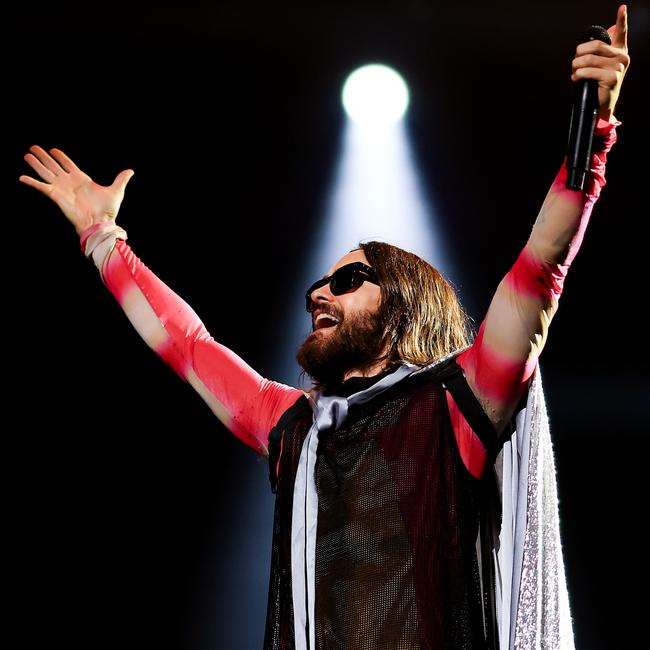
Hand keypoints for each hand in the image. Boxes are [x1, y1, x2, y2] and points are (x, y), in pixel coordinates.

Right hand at [19, 145, 133, 235]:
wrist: (100, 222)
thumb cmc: (108, 210)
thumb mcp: (116, 191)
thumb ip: (121, 179)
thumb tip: (131, 171)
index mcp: (81, 179)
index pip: (68, 164)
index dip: (60, 157)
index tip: (53, 150)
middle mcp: (69, 182)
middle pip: (53, 165)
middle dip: (43, 157)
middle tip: (33, 147)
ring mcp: (61, 188)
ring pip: (45, 172)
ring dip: (35, 164)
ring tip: (26, 155)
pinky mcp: (56, 196)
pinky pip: (41, 187)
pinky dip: (32, 182)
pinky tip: (22, 177)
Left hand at [571, 4, 629, 121]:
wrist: (603, 103)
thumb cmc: (599, 82)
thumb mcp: (602, 65)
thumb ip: (600, 53)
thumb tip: (590, 43)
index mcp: (620, 50)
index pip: (622, 32)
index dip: (622, 19)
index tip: (622, 8)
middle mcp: (622, 57)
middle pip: (594, 46)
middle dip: (579, 53)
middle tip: (575, 61)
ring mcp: (618, 67)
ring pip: (588, 60)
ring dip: (576, 66)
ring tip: (575, 72)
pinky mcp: (612, 78)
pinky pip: (588, 72)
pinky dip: (578, 75)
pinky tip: (577, 78)